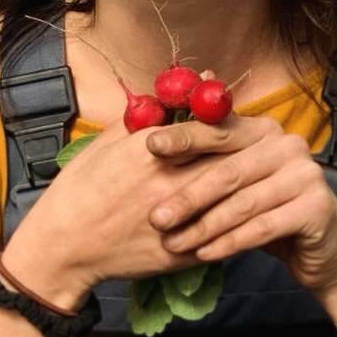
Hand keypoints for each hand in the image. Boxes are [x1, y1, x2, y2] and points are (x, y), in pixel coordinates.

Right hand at [6, 113, 246, 293]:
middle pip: (233, 164)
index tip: (250, 127)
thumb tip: (193, 82)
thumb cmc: (82, 187)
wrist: (65, 245)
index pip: (213, 131)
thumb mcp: (111, 139)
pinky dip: (242, 227)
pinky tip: (251, 218)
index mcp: (153, 152)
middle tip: (270, 152)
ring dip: (255, 191)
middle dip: (255, 157)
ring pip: (236, 202)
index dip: (239, 128)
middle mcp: (171, 184)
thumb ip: (153, 113)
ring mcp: (180, 220)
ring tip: (267, 182)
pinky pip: (226, 237)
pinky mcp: (183, 253)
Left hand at [143, 115, 336, 296]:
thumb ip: (205, 161)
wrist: (319, 250)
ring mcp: (306, 175)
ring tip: (174, 243)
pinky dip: (229, 242)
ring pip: (243, 203)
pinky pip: (262, 227)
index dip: (184, 136)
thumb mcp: (235, 183)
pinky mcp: (316, 208)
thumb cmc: (266, 212)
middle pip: (228, 170)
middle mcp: (289, 145)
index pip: (219, 129)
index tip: (150, 146)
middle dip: (187, 196)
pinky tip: (203, 254)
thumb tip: (150, 139)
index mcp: (264, 130)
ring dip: (204, 226)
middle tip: (155, 217)